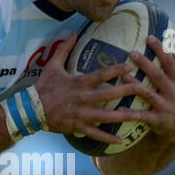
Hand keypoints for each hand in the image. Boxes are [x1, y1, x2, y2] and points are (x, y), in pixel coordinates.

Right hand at [34, 33, 154, 145]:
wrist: (31, 109)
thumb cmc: (43, 87)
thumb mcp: (52, 66)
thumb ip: (63, 49)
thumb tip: (73, 32)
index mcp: (79, 83)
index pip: (101, 75)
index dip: (116, 70)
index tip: (130, 66)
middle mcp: (83, 99)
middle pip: (109, 95)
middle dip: (126, 92)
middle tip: (142, 89)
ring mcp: (82, 114)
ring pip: (106, 116)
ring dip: (123, 116)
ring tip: (140, 115)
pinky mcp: (79, 127)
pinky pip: (96, 134)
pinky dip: (108, 138)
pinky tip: (121, 141)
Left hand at [129, 32, 174, 144]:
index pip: (171, 61)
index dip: (162, 49)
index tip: (149, 37)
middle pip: (159, 75)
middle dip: (146, 63)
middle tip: (132, 52)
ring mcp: (167, 105)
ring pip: (149, 93)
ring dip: (135, 84)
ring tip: (123, 75)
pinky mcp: (159, 119)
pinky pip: (143, 115)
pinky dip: (132, 111)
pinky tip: (120, 107)